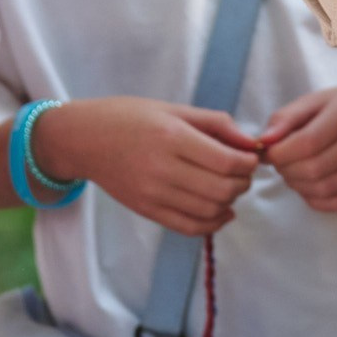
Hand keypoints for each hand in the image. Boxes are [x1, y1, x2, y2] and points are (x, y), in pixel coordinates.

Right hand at [34, 98, 260, 236]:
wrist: (84, 140)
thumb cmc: (130, 117)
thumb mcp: (173, 109)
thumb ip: (215, 123)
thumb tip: (251, 142)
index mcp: (172, 137)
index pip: (227, 162)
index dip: (249, 163)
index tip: (252, 156)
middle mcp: (163, 169)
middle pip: (222, 189)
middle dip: (244, 182)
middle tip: (243, 172)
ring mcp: (153, 194)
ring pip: (210, 210)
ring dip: (231, 201)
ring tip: (230, 187)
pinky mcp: (147, 211)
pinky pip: (189, 227)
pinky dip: (213, 223)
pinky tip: (221, 212)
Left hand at [260, 81, 336, 213]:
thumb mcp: (319, 99)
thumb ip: (287, 117)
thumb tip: (263, 142)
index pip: (305, 143)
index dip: (279, 154)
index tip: (268, 153)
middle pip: (313, 169)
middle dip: (286, 171)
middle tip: (280, 163)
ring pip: (323, 190)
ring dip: (298, 187)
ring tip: (294, 173)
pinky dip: (315, 200)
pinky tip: (310, 186)